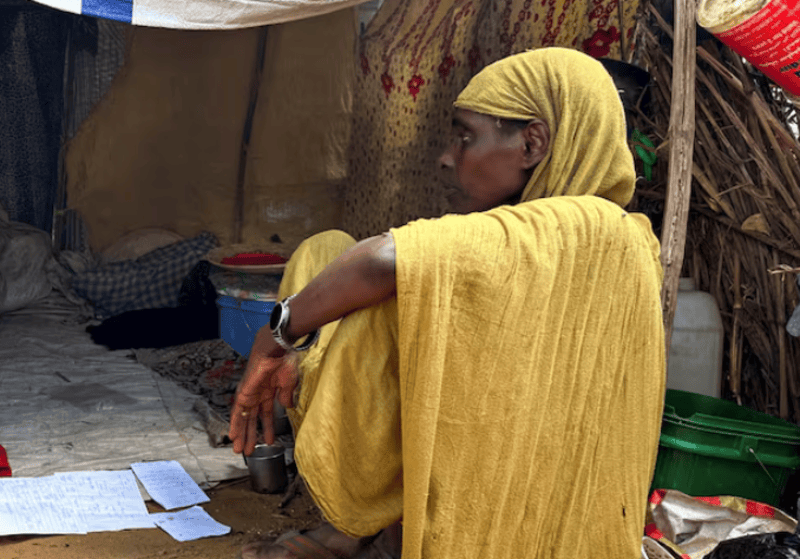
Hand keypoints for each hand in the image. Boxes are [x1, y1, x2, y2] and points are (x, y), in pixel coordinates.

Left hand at [229, 326, 297, 454]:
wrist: (277, 349)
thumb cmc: (284, 361)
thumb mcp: (289, 384)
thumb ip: (286, 396)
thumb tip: (287, 406)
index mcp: (269, 392)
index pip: (266, 414)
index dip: (267, 428)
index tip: (268, 440)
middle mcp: (257, 394)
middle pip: (252, 419)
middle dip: (251, 435)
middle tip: (249, 450)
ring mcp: (250, 394)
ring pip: (244, 418)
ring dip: (242, 434)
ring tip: (241, 450)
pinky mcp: (244, 392)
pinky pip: (237, 411)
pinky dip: (235, 423)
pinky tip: (233, 435)